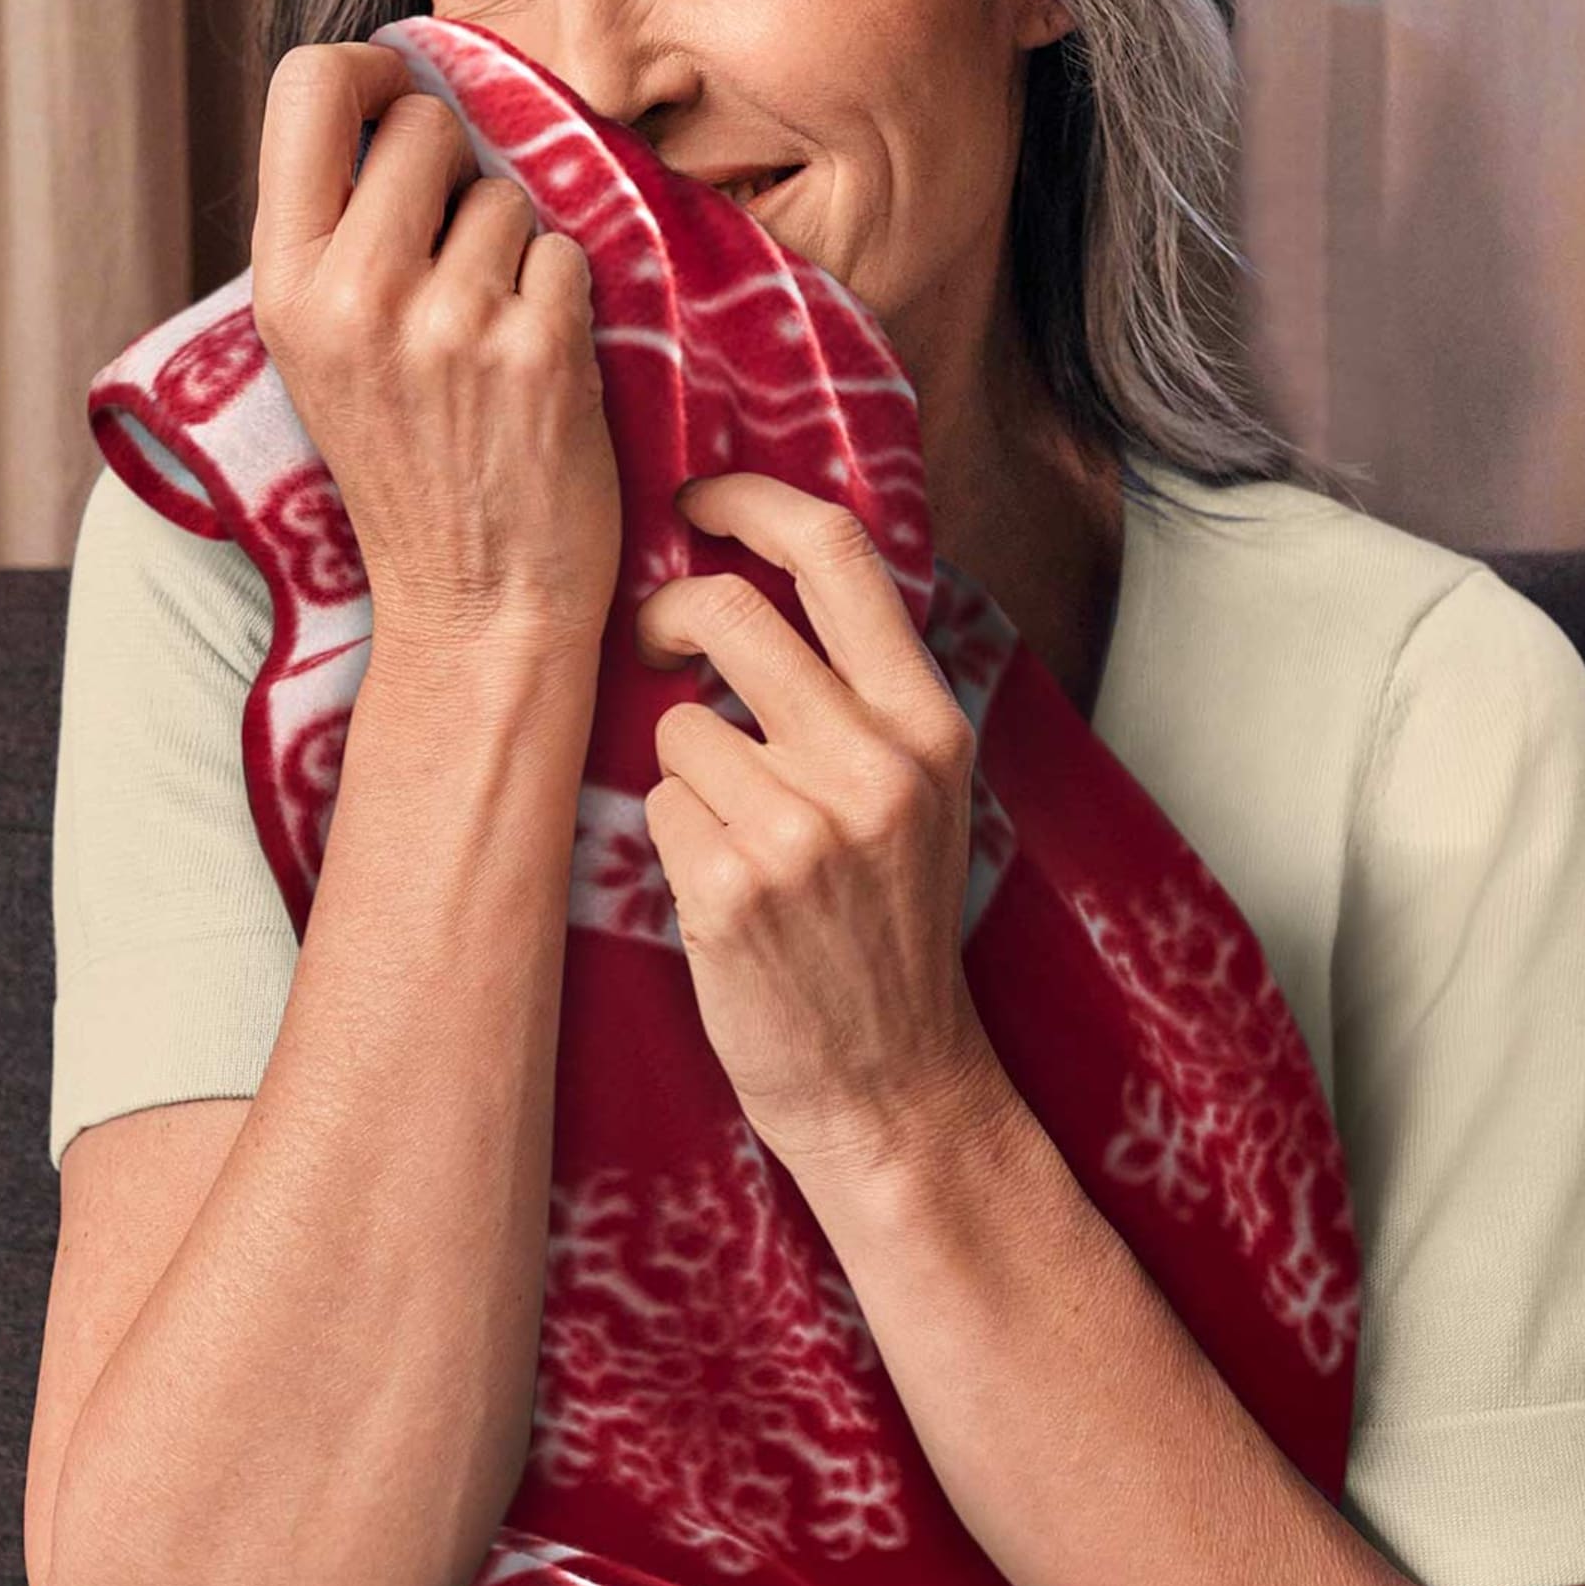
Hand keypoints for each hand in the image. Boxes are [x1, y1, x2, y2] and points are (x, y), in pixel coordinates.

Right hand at [248, 43, 621, 658]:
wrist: (474, 607)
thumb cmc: (409, 469)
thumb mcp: (324, 351)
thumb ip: (339, 232)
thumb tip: (393, 94)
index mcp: (285, 287)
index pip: (308, 87)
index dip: (369, 70)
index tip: (396, 99)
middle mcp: (356, 295)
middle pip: (426, 123)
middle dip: (456, 172)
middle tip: (454, 261)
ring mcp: (449, 321)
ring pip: (506, 194)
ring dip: (514, 250)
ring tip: (489, 339)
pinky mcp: (537, 348)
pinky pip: (567, 252)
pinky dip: (563, 300)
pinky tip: (535, 371)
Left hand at [632, 472, 995, 1172]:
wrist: (890, 1086)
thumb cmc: (887, 934)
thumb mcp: (918, 797)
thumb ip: (862, 695)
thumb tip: (759, 577)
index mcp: (929, 726)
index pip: (837, 554)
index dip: (750, 501)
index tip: (698, 498)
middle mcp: (874, 764)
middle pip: (728, 614)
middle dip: (667, 618)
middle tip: (657, 644)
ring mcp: (801, 827)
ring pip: (677, 723)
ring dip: (683, 770)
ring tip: (738, 839)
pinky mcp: (730, 888)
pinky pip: (655, 804)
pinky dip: (671, 838)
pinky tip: (723, 897)